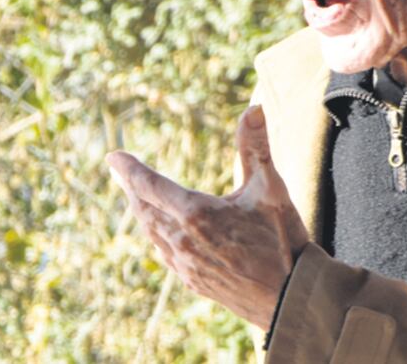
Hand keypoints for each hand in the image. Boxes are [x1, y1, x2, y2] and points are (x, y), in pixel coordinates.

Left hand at [106, 105, 307, 328]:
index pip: (148, 184)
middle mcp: (183, 240)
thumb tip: (254, 107)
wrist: (293, 301)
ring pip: (151, 232)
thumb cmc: (284, 241)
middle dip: (129, 186)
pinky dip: (154, 233)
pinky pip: (163, 252)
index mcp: (196, 214)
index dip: (128, 168)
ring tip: (134, 194)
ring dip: (140, 210)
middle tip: (119, 170)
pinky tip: (158, 231)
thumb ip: (256, 146)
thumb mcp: (270, 188)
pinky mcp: (193, 281)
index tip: (113, 156)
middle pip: (143, 208)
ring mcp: (185, 264)